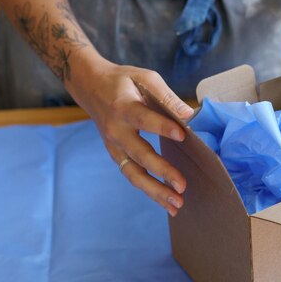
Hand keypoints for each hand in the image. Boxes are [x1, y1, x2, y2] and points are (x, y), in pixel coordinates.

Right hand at [68, 54, 194, 215]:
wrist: (90, 87)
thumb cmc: (124, 81)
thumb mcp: (145, 77)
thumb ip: (167, 96)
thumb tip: (190, 114)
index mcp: (123, 106)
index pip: (144, 118)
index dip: (162, 127)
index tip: (183, 135)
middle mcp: (116, 130)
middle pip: (139, 154)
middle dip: (162, 171)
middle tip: (182, 185)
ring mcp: (114, 146)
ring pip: (134, 173)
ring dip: (155, 191)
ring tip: (177, 204)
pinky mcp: (116, 155)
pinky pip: (133, 176)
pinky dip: (150, 191)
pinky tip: (167, 203)